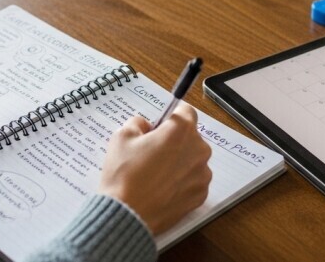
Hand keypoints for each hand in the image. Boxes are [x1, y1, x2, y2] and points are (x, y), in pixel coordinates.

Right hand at [98, 104, 212, 234]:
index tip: (160, 126)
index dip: (171, 117)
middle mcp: (199, 150)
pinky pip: (193, 180)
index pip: (185, 111)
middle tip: (152, 153)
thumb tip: (146, 126)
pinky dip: (182, 181)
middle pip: (190, 137)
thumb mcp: (122, 136)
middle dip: (174, 141)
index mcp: (181, 131)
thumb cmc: (124, 174)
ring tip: (156, 174)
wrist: (128, 214)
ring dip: (180, 161)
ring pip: (192, 159)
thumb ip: (138, 123)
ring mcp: (202, 174)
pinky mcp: (201, 195)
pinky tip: (162, 188)